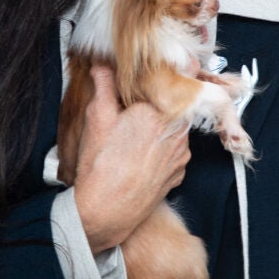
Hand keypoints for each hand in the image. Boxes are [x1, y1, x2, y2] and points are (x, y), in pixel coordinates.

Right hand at [72, 65, 190, 253]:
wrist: (107, 211)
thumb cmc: (101, 167)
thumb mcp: (97, 118)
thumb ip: (103, 85)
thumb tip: (102, 66)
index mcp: (161, 111)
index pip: (168, 80)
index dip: (155, 76)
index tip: (143, 76)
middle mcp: (179, 131)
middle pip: (173, 104)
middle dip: (155, 102)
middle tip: (131, 107)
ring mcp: (182, 154)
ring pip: (175, 127)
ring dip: (159, 124)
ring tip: (132, 134)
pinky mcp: (179, 172)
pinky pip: (174, 149)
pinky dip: (161, 147)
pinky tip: (139, 154)